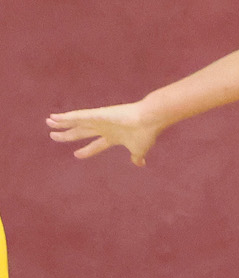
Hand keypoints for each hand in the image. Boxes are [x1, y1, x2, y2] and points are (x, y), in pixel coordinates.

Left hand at [47, 101, 161, 165]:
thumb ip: (136, 156)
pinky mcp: (97, 114)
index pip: (96, 145)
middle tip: (53, 136)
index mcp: (113, 137)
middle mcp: (104, 127)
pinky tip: (55, 117)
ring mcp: (99, 120)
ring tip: (48, 123)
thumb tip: (139, 163)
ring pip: (76, 122)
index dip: (86, 150)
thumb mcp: (139, 149)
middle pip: (81, 132)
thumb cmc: (146, 134)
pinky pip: (77, 116)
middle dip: (67, 135)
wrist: (150, 120)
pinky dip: (65, 117)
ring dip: (61, 123)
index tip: (76, 154)